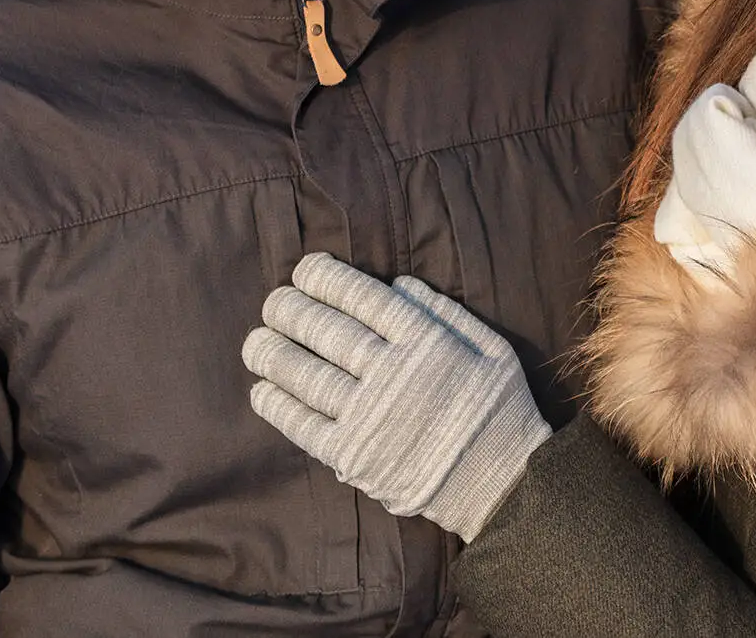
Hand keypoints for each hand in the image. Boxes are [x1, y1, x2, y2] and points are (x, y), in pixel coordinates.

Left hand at [241, 253, 550, 540]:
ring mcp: (368, 416)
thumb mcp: (493, 349)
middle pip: (326, 331)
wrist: (500, 485)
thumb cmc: (499, 411)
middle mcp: (390, 373)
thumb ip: (447, 312)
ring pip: (307, 375)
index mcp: (425, 341)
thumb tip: (398, 282)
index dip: (325, 278)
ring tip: (255, 341)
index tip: (304, 270)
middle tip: (273, 302)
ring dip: (273, 354)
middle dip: (291, 310)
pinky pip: (304, 425)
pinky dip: (278, 406)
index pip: (361, 297)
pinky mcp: (353, 456)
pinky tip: (263, 391)